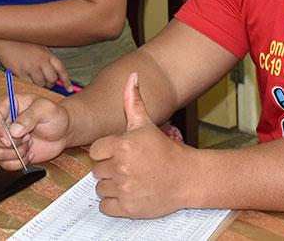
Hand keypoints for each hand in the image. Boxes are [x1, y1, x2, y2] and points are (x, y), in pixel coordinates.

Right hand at [0, 40, 72, 90]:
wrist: (5, 41)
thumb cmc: (24, 44)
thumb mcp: (41, 47)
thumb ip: (49, 59)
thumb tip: (57, 75)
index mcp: (48, 54)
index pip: (61, 70)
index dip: (66, 81)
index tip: (69, 89)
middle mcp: (41, 61)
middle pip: (52, 79)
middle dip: (51, 83)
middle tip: (46, 82)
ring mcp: (31, 67)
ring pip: (41, 84)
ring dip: (40, 84)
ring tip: (35, 77)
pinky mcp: (20, 73)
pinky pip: (29, 84)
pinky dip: (30, 84)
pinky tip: (27, 78)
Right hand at [0, 93, 69, 168]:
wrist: (63, 132)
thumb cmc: (55, 116)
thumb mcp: (46, 109)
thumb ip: (30, 116)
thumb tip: (13, 131)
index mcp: (8, 104)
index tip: (9, 140)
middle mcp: (3, 121)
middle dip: (10, 143)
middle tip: (27, 138)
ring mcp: (5, 138)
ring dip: (17, 153)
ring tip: (30, 143)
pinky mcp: (9, 152)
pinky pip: (4, 163)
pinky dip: (18, 162)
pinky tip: (30, 153)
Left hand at [89, 73, 191, 217]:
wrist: (188, 177)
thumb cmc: (166, 151)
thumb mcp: (147, 124)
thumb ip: (133, 101)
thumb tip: (132, 76)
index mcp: (122, 145)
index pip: (95, 151)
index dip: (107, 152)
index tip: (121, 154)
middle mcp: (121, 167)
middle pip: (97, 170)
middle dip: (109, 169)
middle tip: (128, 168)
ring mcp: (125, 189)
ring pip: (100, 189)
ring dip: (111, 187)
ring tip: (130, 180)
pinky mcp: (128, 208)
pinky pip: (105, 207)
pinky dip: (114, 204)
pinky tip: (129, 194)